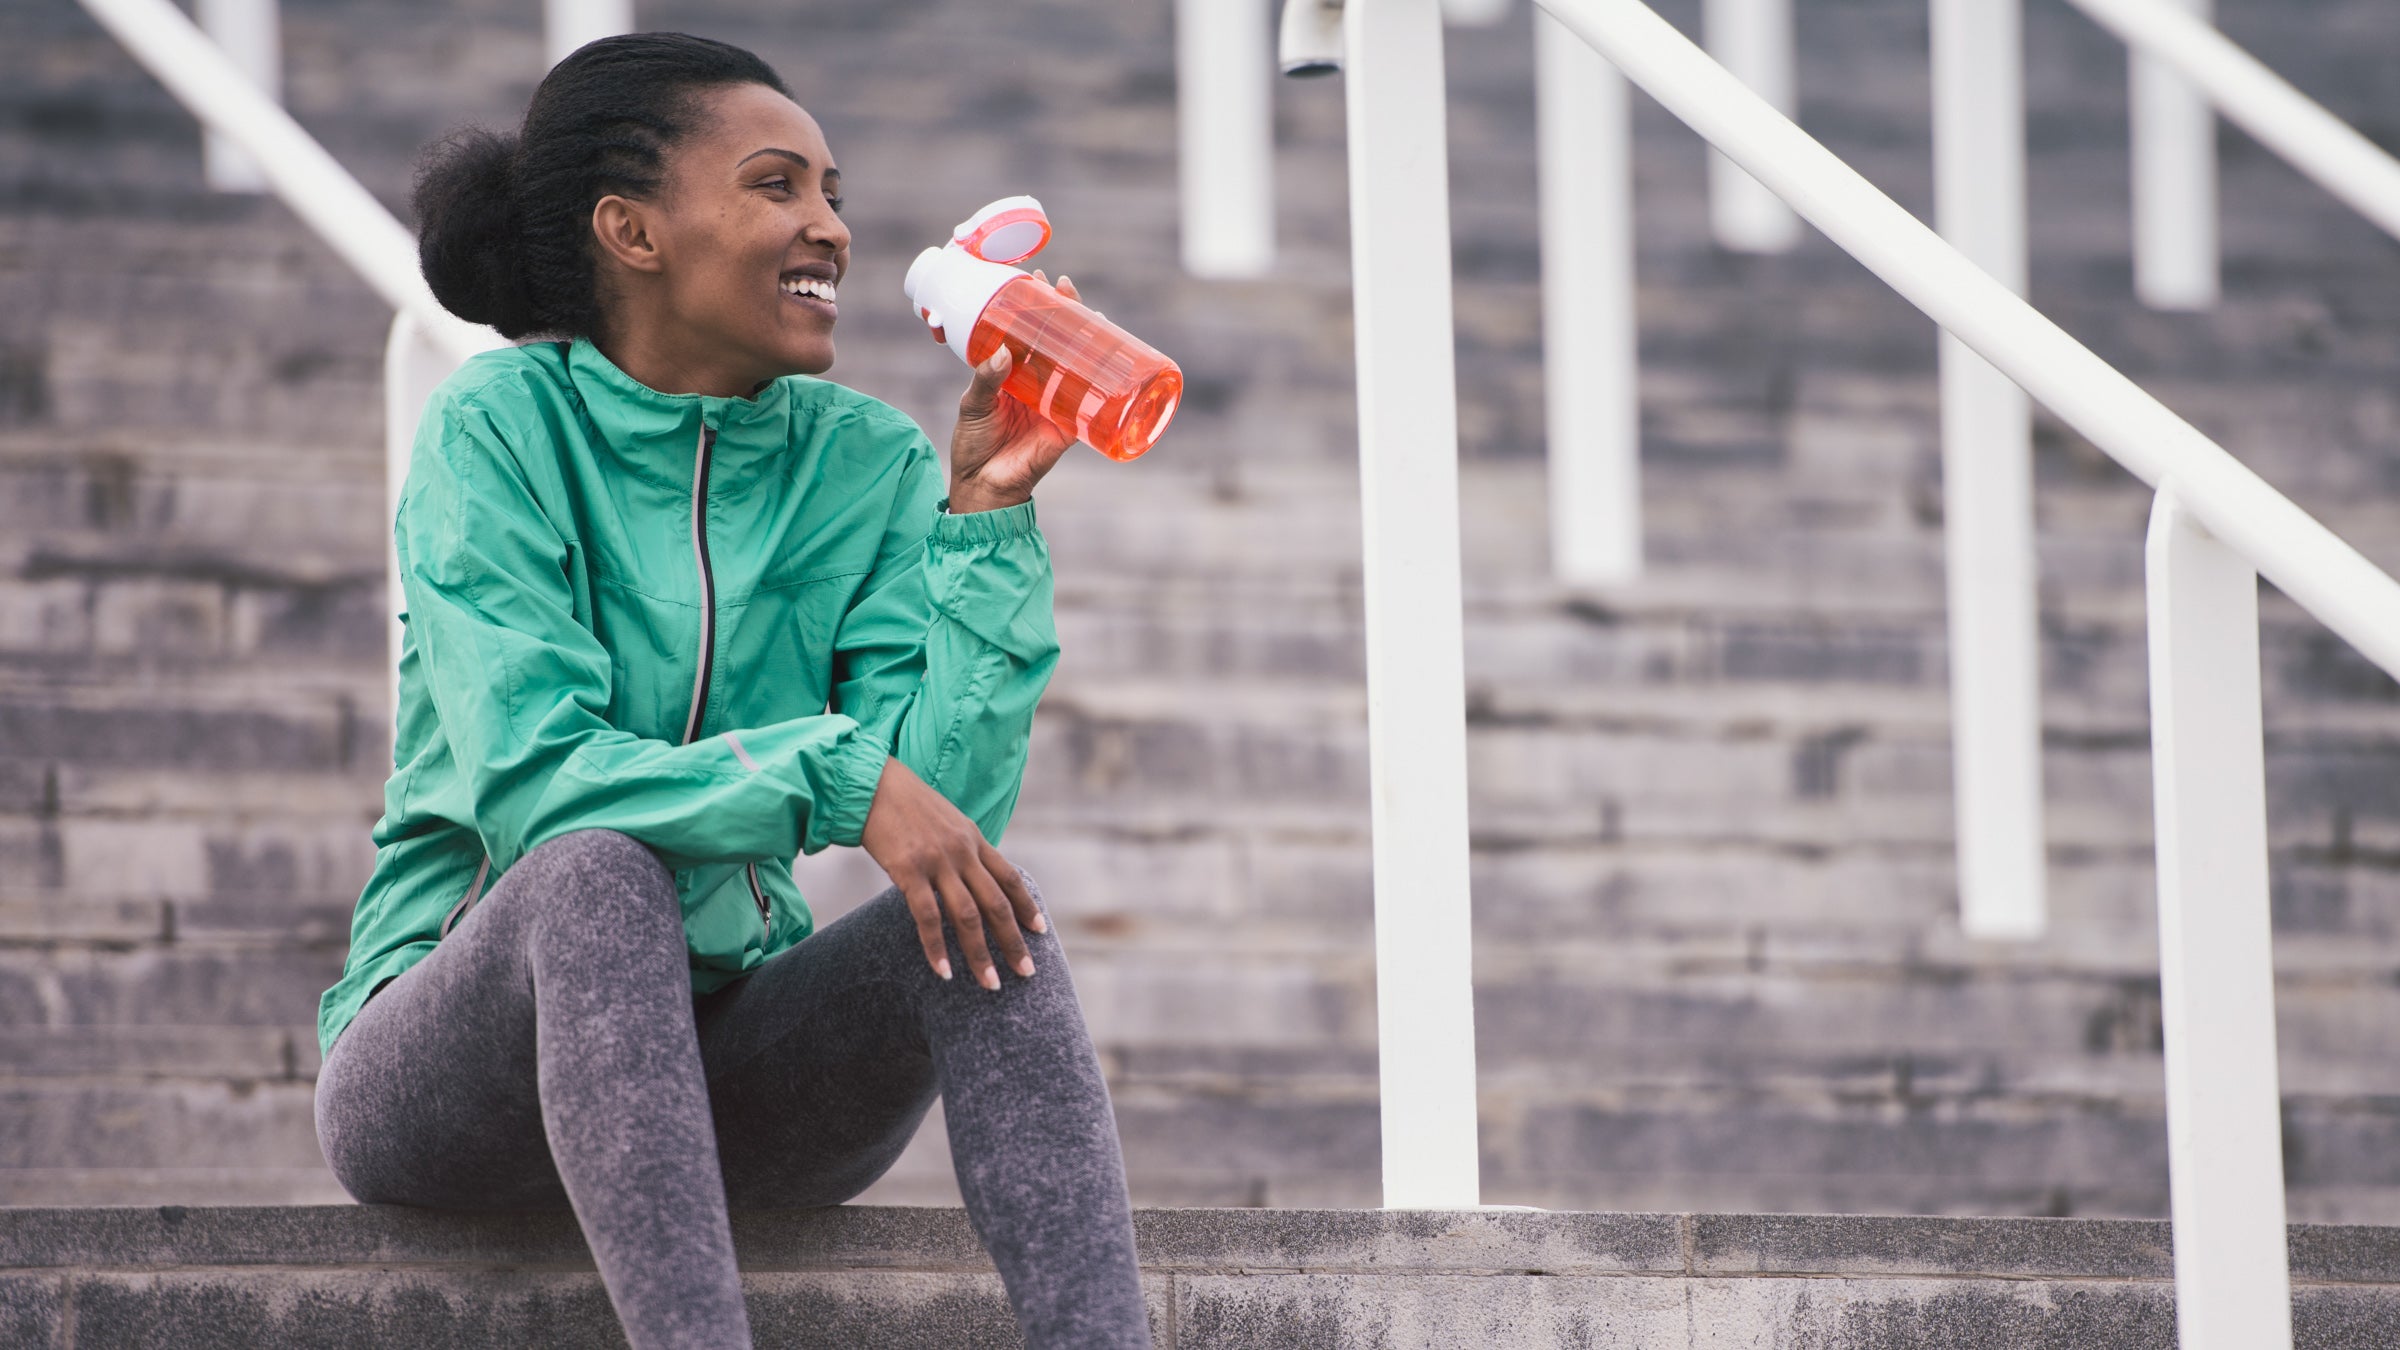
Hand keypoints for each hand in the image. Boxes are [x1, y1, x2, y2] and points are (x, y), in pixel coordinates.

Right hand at [857, 756, 1044, 988]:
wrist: (870, 784)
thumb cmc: (903, 805)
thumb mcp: (945, 820)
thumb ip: (961, 847)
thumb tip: (970, 876)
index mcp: (973, 838)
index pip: (1009, 877)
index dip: (1027, 906)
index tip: (1039, 931)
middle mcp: (962, 851)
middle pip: (996, 904)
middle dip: (1013, 941)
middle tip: (1026, 972)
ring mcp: (937, 862)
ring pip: (968, 916)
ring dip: (980, 954)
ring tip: (991, 984)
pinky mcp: (908, 871)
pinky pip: (927, 917)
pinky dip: (936, 947)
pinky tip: (943, 971)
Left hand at [940, 271, 1089, 514]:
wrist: (985, 486)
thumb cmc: (974, 445)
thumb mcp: (972, 405)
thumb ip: (986, 379)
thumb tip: (1003, 352)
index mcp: (1014, 375)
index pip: (1029, 334)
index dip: (1035, 308)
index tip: (1036, 281)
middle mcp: (1039, 384)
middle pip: (1059, 342)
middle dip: (1066, 313)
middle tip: (1065, 287)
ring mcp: (1057, 403)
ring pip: (1079, 364)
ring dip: (1089, 338)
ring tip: (1092, 312)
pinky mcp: (1070, 426)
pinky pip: (1092, 402)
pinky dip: (1105, 383)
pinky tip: (1114, 360)